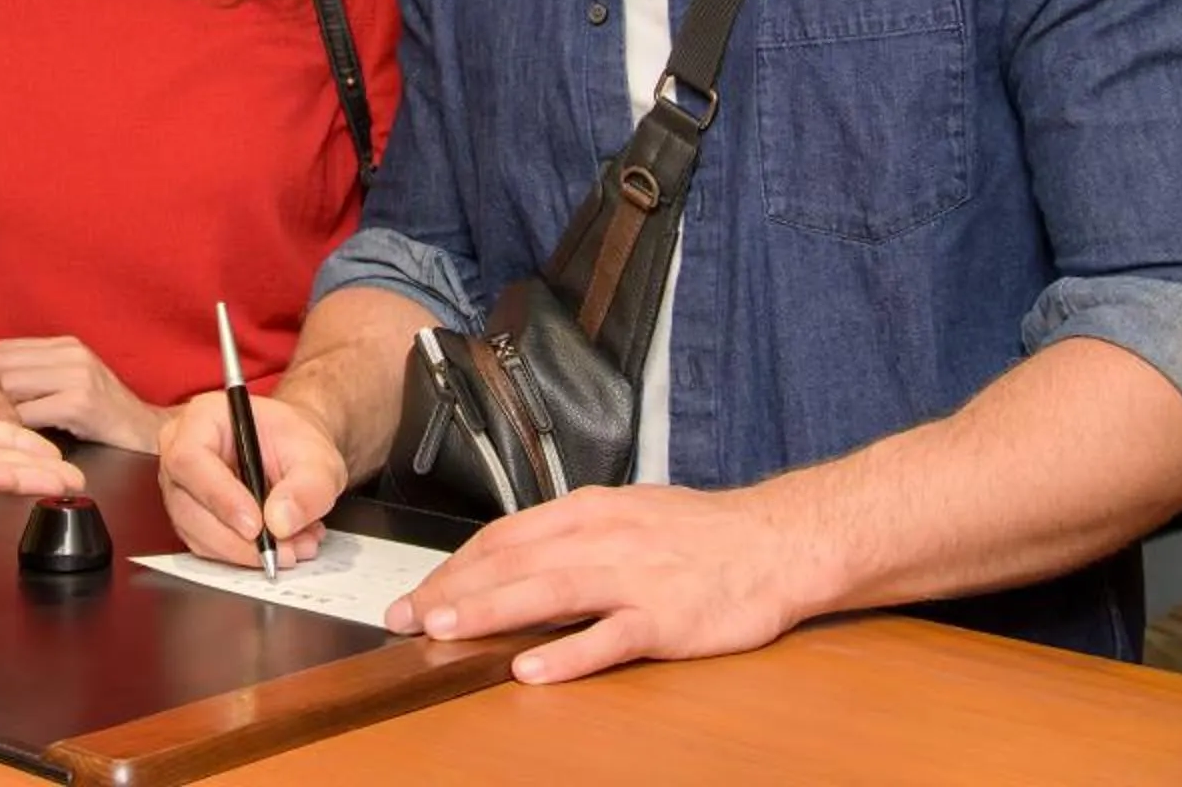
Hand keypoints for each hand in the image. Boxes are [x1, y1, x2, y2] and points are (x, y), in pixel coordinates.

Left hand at [0, 335, 166, 451]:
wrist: (149, 434)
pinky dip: (23, 430)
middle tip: (7, 421)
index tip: (2, 404)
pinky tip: (38, 439)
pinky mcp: (79, 404)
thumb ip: (39, 374)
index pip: (3, 350)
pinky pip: (28, 414)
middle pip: (1, 366)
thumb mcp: (74, 381)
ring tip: (22, 429)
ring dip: (7, 413)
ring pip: (10, 386)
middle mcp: (71, 353)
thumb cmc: (106, 414)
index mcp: (66, 345)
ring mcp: (77, 377)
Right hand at [156, 388, 347, 566]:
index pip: (190, 458)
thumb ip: (307, 488)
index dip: (219, 496)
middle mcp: (181, 451)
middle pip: (187, 505)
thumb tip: (280, 521)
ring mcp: (181, 487)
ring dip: (245, 551)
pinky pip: (206, 547)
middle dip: (236, 538)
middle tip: (282, 549)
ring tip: (293, 546)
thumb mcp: (317, 459)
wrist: (294, 452)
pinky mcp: (189, 517)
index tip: (255, 525)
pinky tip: (279, 546)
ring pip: (197, 533)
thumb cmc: (295, 442)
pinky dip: (243, 555)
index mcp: (203, 418)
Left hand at [384, 484, 814, 683]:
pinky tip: (532, 669)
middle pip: (512, 561)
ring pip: (548, 591)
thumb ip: (570, 536)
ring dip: (490, 611)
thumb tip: (513, 558)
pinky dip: (568, 654)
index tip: (417, 591)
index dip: (454, 565)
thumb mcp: (627, 515)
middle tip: (403, 617)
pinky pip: (609, 637)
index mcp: (589, 511)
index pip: (504, 535)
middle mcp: (604, 537)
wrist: (778, 541)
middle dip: (452, 589)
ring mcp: (635, 577)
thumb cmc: (701, 534)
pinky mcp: (666, 617)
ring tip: (443, 631)